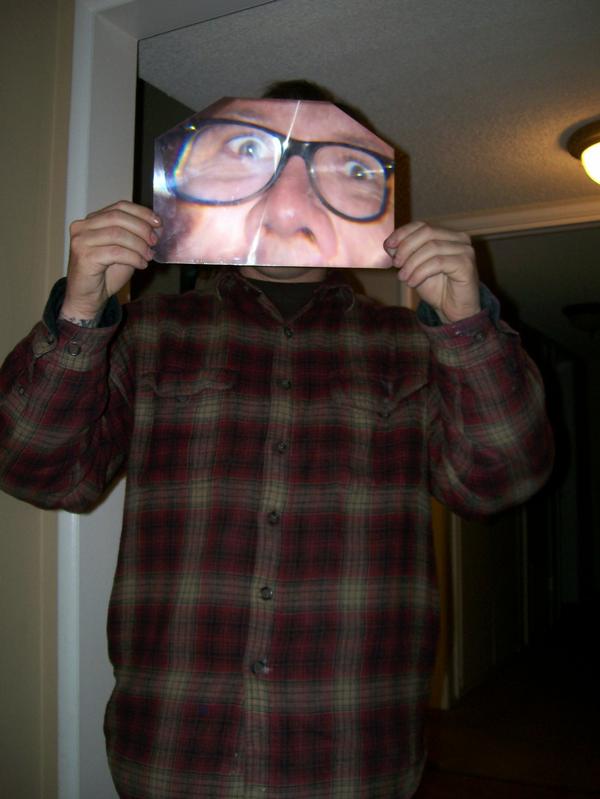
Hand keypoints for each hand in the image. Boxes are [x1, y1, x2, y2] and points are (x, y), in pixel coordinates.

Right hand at [61, 201, 160, 320]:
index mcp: (92, 220)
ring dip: (139, 245)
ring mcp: (81, 240)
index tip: (158, 223)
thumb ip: (136, 237)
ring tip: (148, 256)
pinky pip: (115, 252)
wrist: (88, 298)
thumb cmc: (105, 274)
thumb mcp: (125, 250)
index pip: (119, 206)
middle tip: (154, 242)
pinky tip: (141, 264)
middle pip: (118, 217)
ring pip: (117, 234)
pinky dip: (133, 257)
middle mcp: (83, 226)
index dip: (141, 212)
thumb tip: (157, 228)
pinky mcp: (84, 256)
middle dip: (141, 228)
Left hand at [384, 221, 479, 322]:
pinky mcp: (466, 264)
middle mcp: (459, 239)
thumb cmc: (437, 289)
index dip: (402, 233)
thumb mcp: (415, 268)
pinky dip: (420, 272)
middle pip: (427, 232)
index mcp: (447, 235)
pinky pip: (437, 262)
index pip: (422, 225)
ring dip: (412, 263)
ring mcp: (465, 250)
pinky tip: (412, 282)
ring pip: (431, 247)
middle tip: (396, 264)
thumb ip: (405, 255)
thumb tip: (390, 244)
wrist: (454, 311)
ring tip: (403, 277)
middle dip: (406, 247)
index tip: (387, 246)